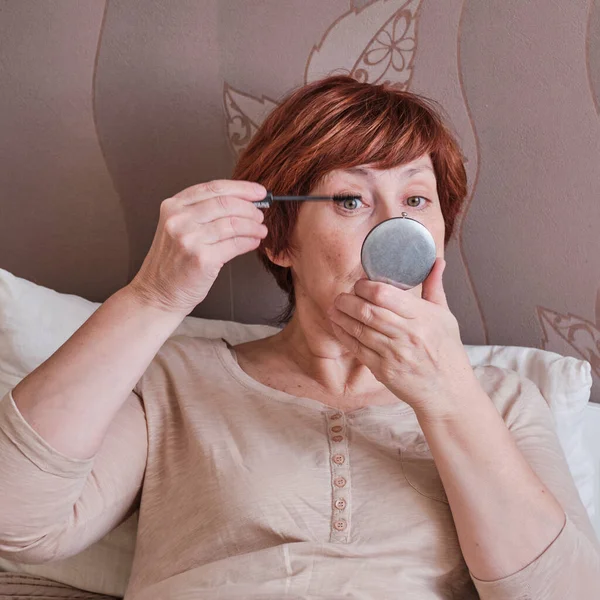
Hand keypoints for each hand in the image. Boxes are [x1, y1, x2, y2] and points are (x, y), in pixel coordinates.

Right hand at [128, 179, 267, 314]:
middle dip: (250, 208)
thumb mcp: (178, 228)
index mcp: (173, 206)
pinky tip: (254, 242)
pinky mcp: (202, 259)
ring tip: (260, 230)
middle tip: (260, 214)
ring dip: (253, 226)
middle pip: (226, 203)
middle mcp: (179, 219)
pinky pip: (235, 244)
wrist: (157, 293)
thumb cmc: (172, 263)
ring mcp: (189, 238)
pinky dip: (249, 242)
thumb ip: (202, 212)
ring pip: (234, 223)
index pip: (214, 187)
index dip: (242, 188)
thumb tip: (242, 202)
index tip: (259, 192)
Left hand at [327, 258, 476, 417]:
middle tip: (341, 296)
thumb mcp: (445, 316)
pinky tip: (338, 325)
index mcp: (423, 317)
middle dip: (348, 301)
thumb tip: (435, 260)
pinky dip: (344, 335)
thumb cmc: (447, 351)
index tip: (361, 284)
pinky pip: (357, 349)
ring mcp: (393, 354)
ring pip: (359, 330)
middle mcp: (407, 334)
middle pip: (368, 311)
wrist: (448, 391)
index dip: (366, 286)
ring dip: (341, 317)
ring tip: (334, 307)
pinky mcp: (383, 370)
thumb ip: (434, 287)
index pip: (385, 295)